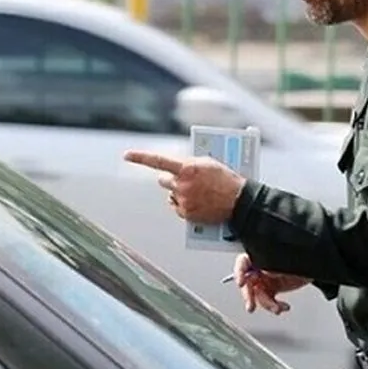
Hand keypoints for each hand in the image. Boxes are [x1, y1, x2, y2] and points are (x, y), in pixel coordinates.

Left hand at [123, 151, 244, 224]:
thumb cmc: (227, 180)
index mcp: (187, 168)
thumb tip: (179, 165)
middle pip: (163, 180)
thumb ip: (190, 163)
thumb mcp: (209, 164)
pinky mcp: (186, 213)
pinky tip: (198, 203)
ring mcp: (183, 200)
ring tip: (198, 193)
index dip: (140, 157)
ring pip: (170, 195)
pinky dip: (184, 205)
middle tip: (183, 180)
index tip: (127, 155)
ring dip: (178, 193)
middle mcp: (182, 184)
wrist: (240, 202)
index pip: (157, 161)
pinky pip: (177, 207)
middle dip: (170, 179)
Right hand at [232, 253, 309, 314]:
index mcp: (259, 258)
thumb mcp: (285, 261)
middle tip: (251, 305)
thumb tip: (265, 271)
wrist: (314, 267)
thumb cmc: (301, 259)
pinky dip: (275, 306)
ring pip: (258, 296)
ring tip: (277, 309)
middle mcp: (260, 269)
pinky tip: (283, 307)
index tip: (241, 283)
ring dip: (267, 305)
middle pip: (248, 283)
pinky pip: (269, 301)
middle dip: (249, 296)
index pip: (243, 263)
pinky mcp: (273, 289)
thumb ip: (273, 265)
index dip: (239, 272)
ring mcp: (266, 280)